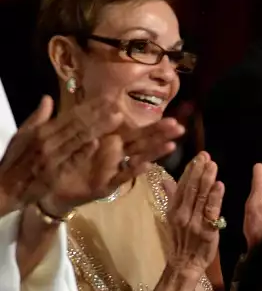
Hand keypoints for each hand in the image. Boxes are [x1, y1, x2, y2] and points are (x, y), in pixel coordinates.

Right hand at [1, 96, 132, 216]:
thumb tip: (47, 98)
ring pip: (78, 139)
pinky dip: (81, 153)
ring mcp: (51, 157)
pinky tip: (96, 144)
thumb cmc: (16, 160)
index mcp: (42, 130)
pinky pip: (69, 162)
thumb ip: (37, 117)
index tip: (108, 98)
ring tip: (117, 118)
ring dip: (98, 127)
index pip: (71, 115)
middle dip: (99, 113)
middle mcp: (48, 141)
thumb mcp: (22, 136)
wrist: (4, 187)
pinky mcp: (53, 174)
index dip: (91, 106)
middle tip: (119, 103)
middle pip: (78, 124)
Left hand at [40, 113, 183, 217]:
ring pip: (137, 158)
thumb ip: (88, 119)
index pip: (137, 131)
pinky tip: (145, 164)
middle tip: (179, 127)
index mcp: (112, 141)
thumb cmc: (68, 161)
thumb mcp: (77, 136)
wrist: (54, 188)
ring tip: (171, 144)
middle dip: (161, 135)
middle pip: (143, 143)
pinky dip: (133, 171)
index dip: (155, 126)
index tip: (173, 118)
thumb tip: (108, 102)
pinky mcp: (106, 184)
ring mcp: (114, 170)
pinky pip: (120, 176)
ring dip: (154, 151)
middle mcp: (117, 155)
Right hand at [165, 152, 223, 273]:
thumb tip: (164, 179)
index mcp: (173, 209)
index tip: (197, 157)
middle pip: (190, 189)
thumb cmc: (181, 239)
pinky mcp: (207, 230)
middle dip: (198, 170)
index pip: (181, 186)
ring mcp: (194, 222)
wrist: (184, 263)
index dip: (190, 170)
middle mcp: (182, 214)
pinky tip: (220, 185)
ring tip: (212, 165)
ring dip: (207, 180)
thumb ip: (171, 197)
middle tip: (206, 155)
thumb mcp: (172, 217)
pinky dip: (215, 197)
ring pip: (200, 197)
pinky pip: (211, 211)